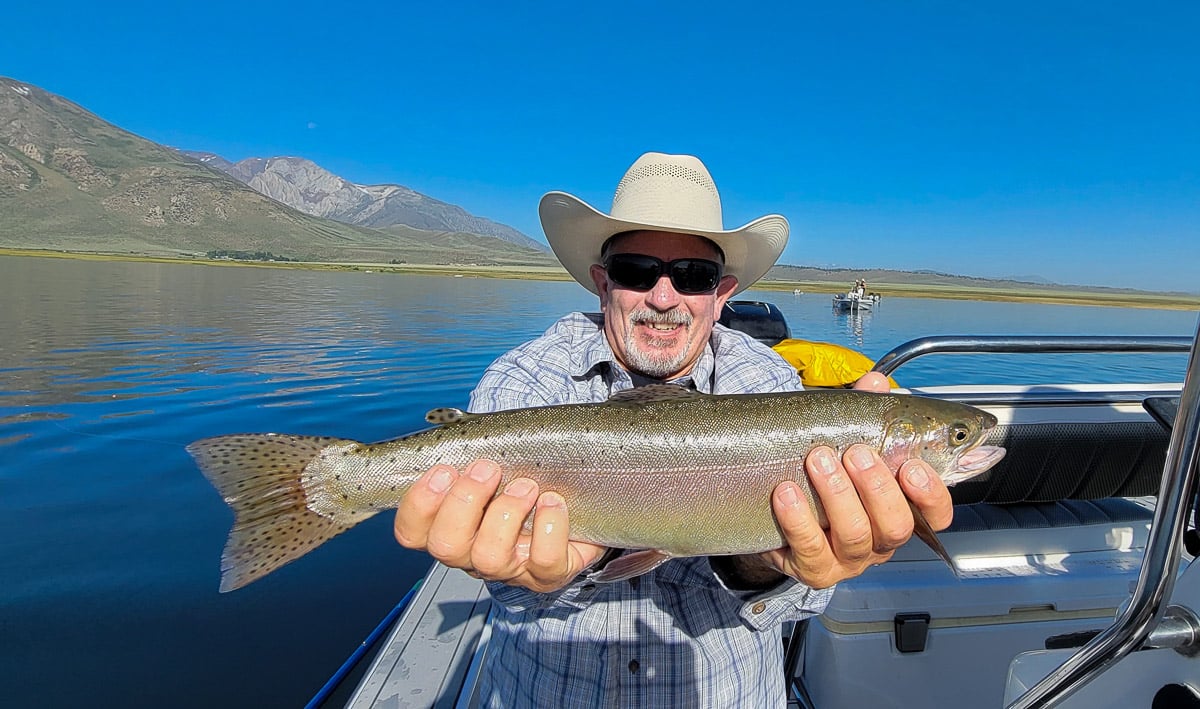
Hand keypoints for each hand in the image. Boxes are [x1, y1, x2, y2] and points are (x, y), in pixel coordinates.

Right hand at [393, 459, 606, 592]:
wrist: (574, 505)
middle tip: (489, 469)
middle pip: (446, 546)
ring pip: (490, 557)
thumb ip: (468, 449)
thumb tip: (449, 422)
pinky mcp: (548, 574)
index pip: (412, 532)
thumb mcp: (492, 461)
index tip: (446, 469)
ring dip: (507, 511)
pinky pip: (544, 561)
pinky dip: (550, 527)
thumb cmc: (522, 480)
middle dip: (465, 502)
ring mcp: (510, 568)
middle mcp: (472, 553)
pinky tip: (553, 502)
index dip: (421, 503)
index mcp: (449, 526)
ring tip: (526, 485)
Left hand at [757, 372, 953, 588]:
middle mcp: (879, 541)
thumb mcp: (846, 444)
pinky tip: (786, 491)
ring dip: (837, 494)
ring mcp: (848, 559)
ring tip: (817, 460)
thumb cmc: (823, 478)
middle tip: (855, 453)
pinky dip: (798, 518)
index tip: (913, 467)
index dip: (931, 495)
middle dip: (877, 487)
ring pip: (854, 535)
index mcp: (899, 511)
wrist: (777, 514)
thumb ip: (866, 414)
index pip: (935, 515)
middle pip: (895, 526)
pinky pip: (809, 548)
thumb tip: (876, 382)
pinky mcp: (813, 569)